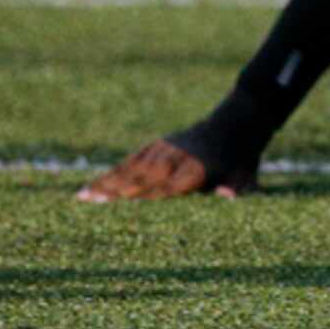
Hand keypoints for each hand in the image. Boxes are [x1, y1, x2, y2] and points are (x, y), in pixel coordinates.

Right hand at [73, 137, 249, 203]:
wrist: (240, 121)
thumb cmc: (243, 160)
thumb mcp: (247, 176)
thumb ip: (238, 188)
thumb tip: (227, 195)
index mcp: (197, 169)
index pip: (166, 186)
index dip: (144, 195)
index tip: (121, 207)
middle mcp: (177, 157)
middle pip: (142, 176)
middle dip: (116, 189)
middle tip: (88, 203)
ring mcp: (166, 149)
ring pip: (133, 167)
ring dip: (108, 181)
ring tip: (82, 196)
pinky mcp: (161, 144)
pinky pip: (134, 159)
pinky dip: (115, 171)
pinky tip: (96, 184)